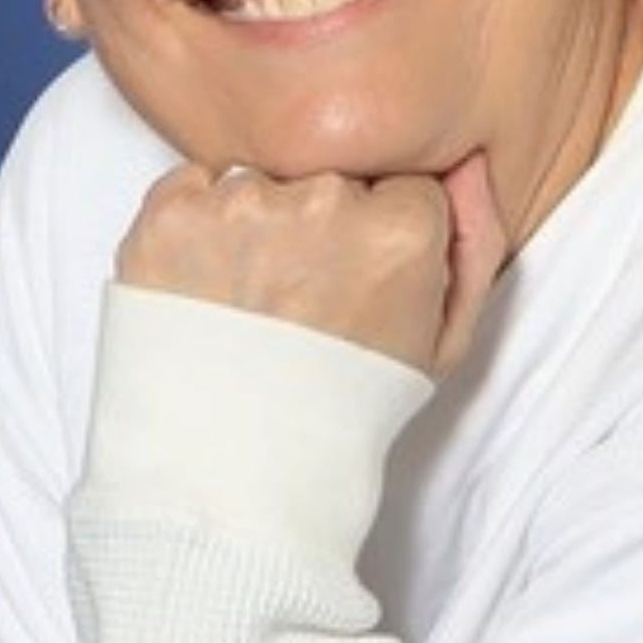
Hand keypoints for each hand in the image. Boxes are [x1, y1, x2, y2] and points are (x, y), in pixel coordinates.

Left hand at [115, 152, 512, 376]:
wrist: (227, 474)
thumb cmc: (339, 412)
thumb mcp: (437, 345)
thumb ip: (473, 247)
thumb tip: (468, 169)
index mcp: (399, 229)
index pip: (400, 187)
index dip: (377, 237)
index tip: (354, 284)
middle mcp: (322, 203)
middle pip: (330, 179)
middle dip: (318, 227)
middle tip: (297, 302)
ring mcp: (239, 206)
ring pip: (260, 183)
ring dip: (254, 227)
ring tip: (246, 306)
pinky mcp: (169, 216)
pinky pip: (190, 187)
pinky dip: (194, 229)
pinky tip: (203, 290)